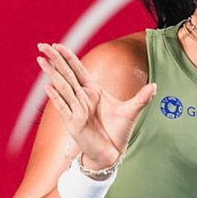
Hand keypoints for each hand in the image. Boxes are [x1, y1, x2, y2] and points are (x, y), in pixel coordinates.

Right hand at [36, 42, 156, 169]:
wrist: (112, 153)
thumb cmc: (118, 132)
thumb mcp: (131, 112)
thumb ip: (141, 98)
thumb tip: (154, 86)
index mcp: (93, 91)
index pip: (78, 70)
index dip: (68, 57)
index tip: (57, 44)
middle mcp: (82, 98)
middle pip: (66, 74)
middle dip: (55, 59)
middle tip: (42, 45)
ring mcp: (76, 110)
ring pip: (62, 88)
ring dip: (52, 74)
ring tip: (41, 60)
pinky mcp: (74, 124)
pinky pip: (64, 108)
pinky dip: (57, 98)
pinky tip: (48, 87)